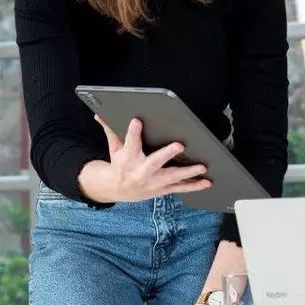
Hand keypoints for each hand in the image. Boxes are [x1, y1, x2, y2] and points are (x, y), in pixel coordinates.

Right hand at [81, 117, 209, 202]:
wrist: (118, 190)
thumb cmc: (120, 164)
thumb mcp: (114, 147)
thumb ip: (111, 130)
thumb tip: (99, 114)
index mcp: (127, 159)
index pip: (129, 143)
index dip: (133, 132)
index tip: (137, 120)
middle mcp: (140, 172)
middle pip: (154, 162)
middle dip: (166, 154)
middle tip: (179, 145)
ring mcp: (153, 183)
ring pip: (171, 177)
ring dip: (187, 172)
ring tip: (201, 166)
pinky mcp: (162, 189)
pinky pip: (179, 188)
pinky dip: (194, 186)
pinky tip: (206, 181)